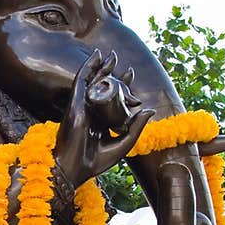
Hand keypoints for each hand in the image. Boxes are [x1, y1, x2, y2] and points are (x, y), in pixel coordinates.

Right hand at [55, 50, 153, 187]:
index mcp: (99, 122)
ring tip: (111, 56)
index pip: (112, 100)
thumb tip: (150, 109)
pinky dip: (88, 67)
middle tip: (126, 67)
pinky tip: (96, 56)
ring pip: (92, 82)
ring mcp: (81, 106)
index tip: (131, 76)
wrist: (75, 168)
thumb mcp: (123, 143)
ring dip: (102, 67)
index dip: (122, 87)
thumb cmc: (94, 162)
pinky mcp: (75, 103)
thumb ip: (136, 127)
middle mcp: (90, 112)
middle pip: (103, 89)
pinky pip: (81, 80)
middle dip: (113, 76)